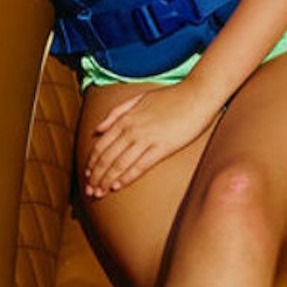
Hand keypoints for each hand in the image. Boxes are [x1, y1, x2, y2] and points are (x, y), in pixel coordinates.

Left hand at [83, 83, 219, 196]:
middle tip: (89, 190)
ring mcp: (147, 139)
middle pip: (106, 159)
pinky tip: (117, 186)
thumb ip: (117, 112)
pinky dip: (125, 178)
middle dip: (95, 177)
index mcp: (126, 118)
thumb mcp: (140, 98)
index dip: (91, 163)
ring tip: (98, 193)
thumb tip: (97, 129)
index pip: (100, 146)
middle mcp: (132, 130)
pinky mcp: (163, 147)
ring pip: (119, 165)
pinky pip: (139, 166)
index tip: (88, 175)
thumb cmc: (173, 96)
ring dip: (106, 181)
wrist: (199, 93)